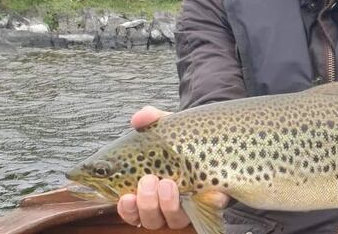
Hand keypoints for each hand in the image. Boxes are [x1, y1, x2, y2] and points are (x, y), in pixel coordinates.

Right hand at [116, 106, 229, 228]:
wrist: (212, 140)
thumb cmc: (180, 138)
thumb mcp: (167, 127)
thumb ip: (152, 120)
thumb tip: (139, 117)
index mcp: (145, 191)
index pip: (130, 209)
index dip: (126, 209)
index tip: (126, 197)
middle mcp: (163, 205)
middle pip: (149, 219)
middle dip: (147, 203)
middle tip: (149, 181)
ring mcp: (186, 207)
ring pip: (172, 220)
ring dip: (168, 205)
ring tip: (169, 183)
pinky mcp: (209, 204)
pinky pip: (207, 211)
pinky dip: (208, 203)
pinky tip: (208, 192)